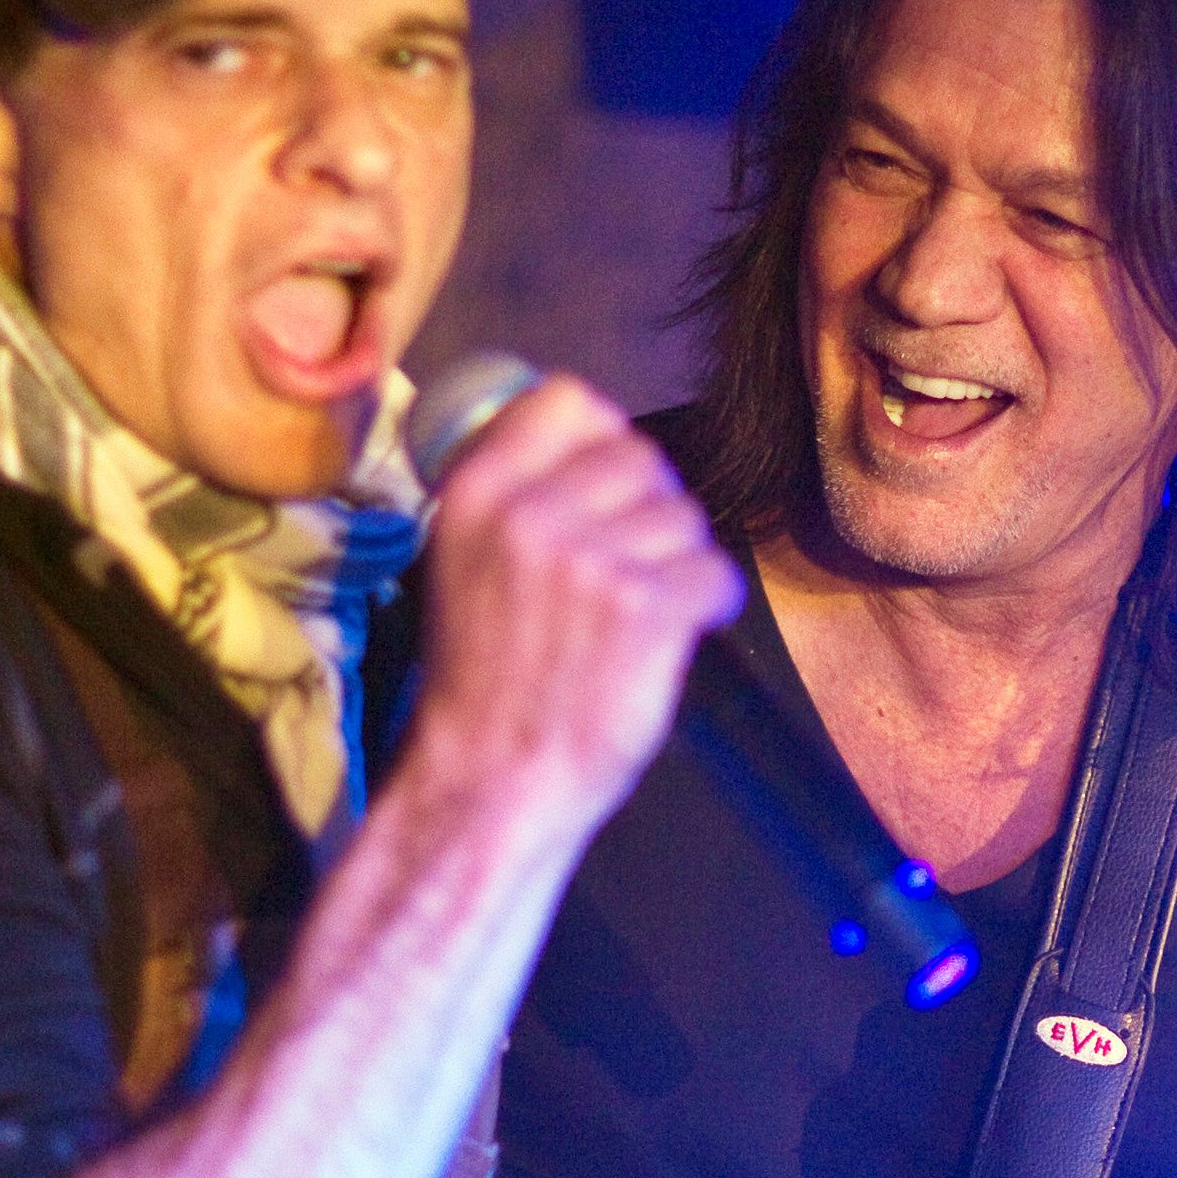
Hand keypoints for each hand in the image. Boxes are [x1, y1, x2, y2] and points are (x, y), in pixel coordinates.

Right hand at [407, 374, 741, 824]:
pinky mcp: (650, 607)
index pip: (569, 400)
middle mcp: (533, 513)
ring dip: (677, 560)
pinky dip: (707, 604)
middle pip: (639, 456)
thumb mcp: (462, 562)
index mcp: (477, 491)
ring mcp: (595, 559)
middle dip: (648, 506)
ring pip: (683, 517)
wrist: (494, 777)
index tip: (607, 480)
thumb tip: (586, 442)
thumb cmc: (483, 680)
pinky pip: (714, 573)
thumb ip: (514, 497)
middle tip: (628, 564)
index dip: (602, 438)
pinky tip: (675, 632)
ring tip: (638, 613)